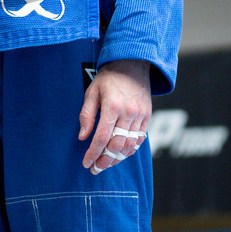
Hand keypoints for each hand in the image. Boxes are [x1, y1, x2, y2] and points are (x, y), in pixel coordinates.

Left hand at [78, 59, 150, 173]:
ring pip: (129, 145)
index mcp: (112, 106)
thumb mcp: (92, 91)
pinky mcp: (147, 116)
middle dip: (104, 160)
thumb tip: (83, 137)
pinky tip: (121, 154)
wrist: (132, 62)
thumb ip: (86, 115)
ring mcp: (140, 115)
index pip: (101, 137)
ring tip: (106, 164)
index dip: (93, 153)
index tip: (86, 163)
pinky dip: (130, 150)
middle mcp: (128, 113)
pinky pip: (140, 139)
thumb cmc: (109, 76)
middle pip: (116, 145)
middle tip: (95, 169)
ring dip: (117, 158)